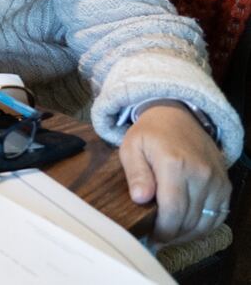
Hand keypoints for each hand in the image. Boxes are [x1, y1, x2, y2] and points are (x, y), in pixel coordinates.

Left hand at [118, 101, 230, 244]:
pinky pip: (218, 214)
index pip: (173, 210)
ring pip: (206, 220)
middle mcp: (201, 173)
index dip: (163, 230)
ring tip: (170, 235)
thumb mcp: (131, 148)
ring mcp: (216, 179)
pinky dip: (204, 226)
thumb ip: (136, 174)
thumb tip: (140, 198)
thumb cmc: (150, 134)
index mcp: (175, 164)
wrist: (178, 116)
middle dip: (172, 234)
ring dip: (188, 234)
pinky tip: (187, 228)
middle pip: (189, 219)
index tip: (151, 238)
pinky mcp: (225, 184)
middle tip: (157, 239)